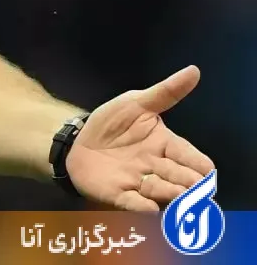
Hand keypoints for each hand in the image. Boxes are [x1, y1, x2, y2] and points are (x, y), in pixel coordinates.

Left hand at [65, 65, 214, 211]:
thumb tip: (194, 70)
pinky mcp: (119, 195)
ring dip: (169, 193)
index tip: (203, 170)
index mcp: (165, 145)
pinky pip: (135, 205)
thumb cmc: (110, 124)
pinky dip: (142, 207)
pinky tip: (147, 206)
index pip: (192, 159)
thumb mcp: (136, 103)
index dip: (199, 166)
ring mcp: (139, 183)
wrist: (75, 139)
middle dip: (188, 184)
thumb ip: (165, 92)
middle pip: (183, 180)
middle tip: (188, 184)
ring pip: (163, 193)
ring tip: (171, 190)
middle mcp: (157, 168)